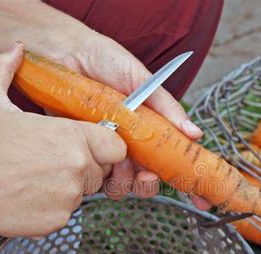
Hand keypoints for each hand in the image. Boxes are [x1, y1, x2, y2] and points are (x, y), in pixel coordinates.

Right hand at [0, 43, 125, 237]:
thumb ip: (6, 69)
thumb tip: (15, 49)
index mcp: (72, 136)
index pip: (117, 146)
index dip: (105, 146)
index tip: (87, 145)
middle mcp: (78, 167)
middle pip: (100, 170)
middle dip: (85, 165)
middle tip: (52, 161)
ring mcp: (70, 196)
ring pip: (84, 191)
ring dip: (68, 185)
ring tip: (36, 177)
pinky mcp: (59, 220)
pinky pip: (67, 211)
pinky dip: (54, 206)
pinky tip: (29, 195)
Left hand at [22, 24, 211, 209]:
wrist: (65, 53)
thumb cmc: (106, 61)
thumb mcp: (142, 81)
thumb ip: (167, 108)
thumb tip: (195, 134)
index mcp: (147, 130)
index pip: (167, 161)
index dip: (177, 178)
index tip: (189, 193)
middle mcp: (128, 144)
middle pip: (144, 179)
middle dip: (147, 185)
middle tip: (145, 175)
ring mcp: (104, 148)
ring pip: (120, 183)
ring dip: (124, 181)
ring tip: (118, 161)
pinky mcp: (82, 149)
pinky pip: (93, 175)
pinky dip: (99, 173)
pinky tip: (99, 153)